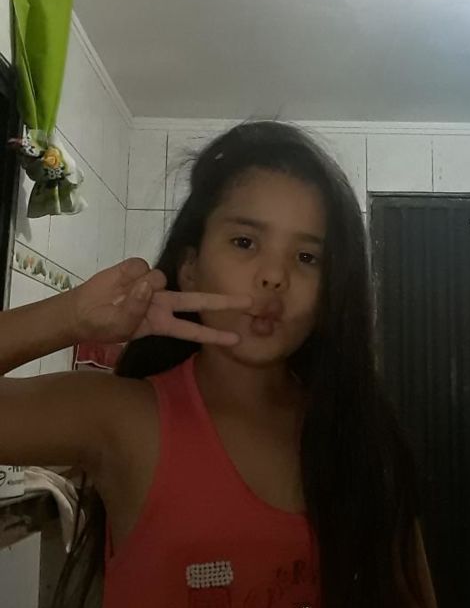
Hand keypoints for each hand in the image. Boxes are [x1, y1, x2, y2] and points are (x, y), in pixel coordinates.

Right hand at [67, 257, 250, 345]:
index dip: (214, 334)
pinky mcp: (137, 268)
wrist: (81, 311)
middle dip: (223, 301)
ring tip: (119, 297)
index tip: (237, 340)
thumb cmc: (104, 324)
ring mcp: (152, 284)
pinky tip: (117, 282)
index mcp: (162, 322)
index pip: (193, 330)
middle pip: (198, 299)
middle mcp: (164, 302)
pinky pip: (140, 266)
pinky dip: (127, 274)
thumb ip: (136, 308)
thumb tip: (149, 283)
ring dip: (141, 287)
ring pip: (160, 278)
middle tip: (250, 302)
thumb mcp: (120, 326)